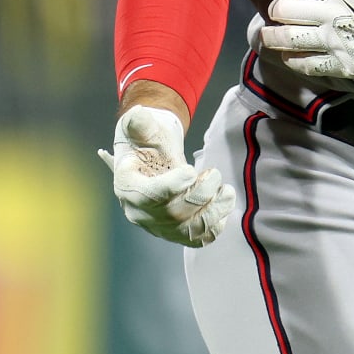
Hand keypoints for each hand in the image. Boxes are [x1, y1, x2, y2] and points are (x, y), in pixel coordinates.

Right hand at [98, 105, 234, 247]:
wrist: (154, 159)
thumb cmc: (147, 143)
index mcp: (127, 186)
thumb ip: (140, 123)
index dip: (172, 187)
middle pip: (172, 215)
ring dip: (213, 212)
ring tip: (226, 190)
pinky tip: (223, 203)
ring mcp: (158, 226)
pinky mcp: (176, 233)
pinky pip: (198, 239)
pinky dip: (216, 224)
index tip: (191, 170)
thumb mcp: (141, 128)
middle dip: (200, 195)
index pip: (147, 196)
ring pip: (188, 231)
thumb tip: (139, 114)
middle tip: (214, 174)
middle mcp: (139, 213)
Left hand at [261, 0, 353, 82]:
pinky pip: (310, 64)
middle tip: (279, 10)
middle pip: (287, 10)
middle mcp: (332, 13)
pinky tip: (288, 57)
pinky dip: (294, 60)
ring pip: (291, 39)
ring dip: (274, 36)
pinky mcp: (345, 65)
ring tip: (267, 35)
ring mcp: (336, 41)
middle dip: (279, 8)